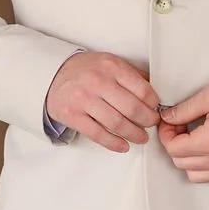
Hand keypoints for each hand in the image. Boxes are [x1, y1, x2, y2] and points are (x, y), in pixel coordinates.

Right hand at [46, 52, 160, 153]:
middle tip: (151, 124)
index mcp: (111, 66)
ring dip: (134, 134)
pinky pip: (98, 134)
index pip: (142, 89)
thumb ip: (130, 75)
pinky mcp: (72, 115)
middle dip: (147, 120)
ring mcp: (83, 99)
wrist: (52, 75)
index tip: (156, 109)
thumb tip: (154, 92)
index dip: (153, 103)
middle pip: (132, 108)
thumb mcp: (109, 63)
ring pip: (117, 123)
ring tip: (141, 137)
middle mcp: (98, 81)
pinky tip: (123, 146)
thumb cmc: (85, 71)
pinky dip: (114, 143)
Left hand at [157, 79, 208, 182]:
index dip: (166, 134)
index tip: (170, 122)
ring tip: (193, 138)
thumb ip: (185, 108)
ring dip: (187, 158)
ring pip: (192, 174)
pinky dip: (201, 167)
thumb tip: (167, 117)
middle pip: (180, 162)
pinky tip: (205, 149)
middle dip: (174, 143)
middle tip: (180, 126)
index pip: (173, 148)